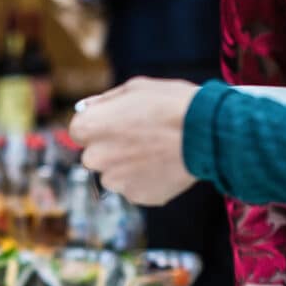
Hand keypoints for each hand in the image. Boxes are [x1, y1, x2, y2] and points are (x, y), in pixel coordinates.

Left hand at [67, 77, 199, 205]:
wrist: (206, 132)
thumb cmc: (170, 103)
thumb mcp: (135, 88)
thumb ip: (104, 101)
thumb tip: (85, 108)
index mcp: (88, 128)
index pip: (79, 131)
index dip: (99, 126)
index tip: (117, 123)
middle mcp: (94, 158)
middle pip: (95, 156)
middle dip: (111, 148)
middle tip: (140, 137)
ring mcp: (115, 181)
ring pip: (114, 175)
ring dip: (128, 167)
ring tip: (156, 151)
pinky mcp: (136, 196)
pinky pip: (135, 187)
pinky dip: (146, 179)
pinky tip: (165, 165)